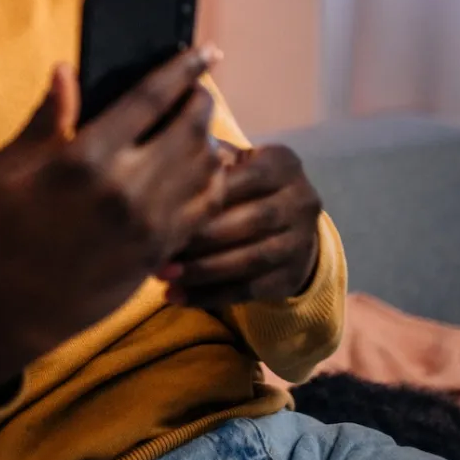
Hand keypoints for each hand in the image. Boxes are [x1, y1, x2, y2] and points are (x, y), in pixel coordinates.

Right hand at [0, 46, 226, 396]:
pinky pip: (206, 204)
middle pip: (189, 128)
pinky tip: (204, 167)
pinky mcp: (161, 248)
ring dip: (209, 137)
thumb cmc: (5, 227)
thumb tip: (66, 70)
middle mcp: (125, 187)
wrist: (18, 304)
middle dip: (200, 100)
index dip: (182, 69)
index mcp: (84, 158)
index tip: (205, 51)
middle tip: (199, 89)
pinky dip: (213, 179)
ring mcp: (149, 221)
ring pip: (205, 164)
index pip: (150, 99)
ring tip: (199, 126)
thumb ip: (45, 119)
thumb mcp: (8, 168)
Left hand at [160, 144, 320, 307]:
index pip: (240, 179)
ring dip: (201, 271)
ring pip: (249, 260)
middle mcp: (301, 200)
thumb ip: (205, 162)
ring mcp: (302, 242)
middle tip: (157, 248)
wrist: (285, 221)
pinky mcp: (292, 276)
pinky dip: (210, 295)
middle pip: (248, 223)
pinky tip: (177, 297)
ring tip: (163, 276)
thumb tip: (164, 172)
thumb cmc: (238, 183)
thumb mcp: (229, 163)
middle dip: (199, 239)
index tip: (161, 209)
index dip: (201, 196)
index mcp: (282, 163)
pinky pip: (250, 290)